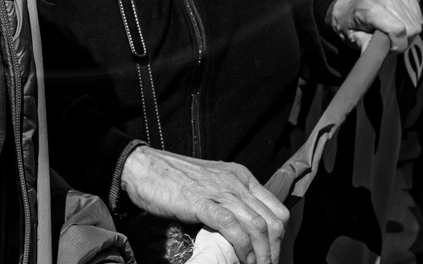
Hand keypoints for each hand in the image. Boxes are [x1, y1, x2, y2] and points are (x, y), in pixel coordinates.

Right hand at [121, 146, 286, 263]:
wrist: (143, 167)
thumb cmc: (173, 178)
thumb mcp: (210, 185)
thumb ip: (229, 201)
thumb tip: (242, 232)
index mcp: (240, 175)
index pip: (276, 210)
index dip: (279, 239)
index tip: (272, 256)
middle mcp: (235, 181)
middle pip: (272, 221)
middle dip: (274, 251)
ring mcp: (219, 190)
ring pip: (257, 226)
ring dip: (262, 254)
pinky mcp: (202, 202)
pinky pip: (232, 227)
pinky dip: (242, 248)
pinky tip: (242, 260)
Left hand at [328, 0, 422, 53]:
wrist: (351, 5)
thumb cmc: (352, 24)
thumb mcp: (353, 37)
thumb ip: (365, 44)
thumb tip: (372, 54)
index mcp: (368, 8)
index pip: (397, 29)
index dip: (398, 44)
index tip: (390, 48)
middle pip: (410, 28)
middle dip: (403, 40)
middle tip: (389, 40)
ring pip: (416, 22)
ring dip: (407, 32)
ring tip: (392, 30)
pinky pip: (417, 15)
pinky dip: (411, 22)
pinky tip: (399, 22)